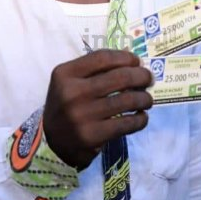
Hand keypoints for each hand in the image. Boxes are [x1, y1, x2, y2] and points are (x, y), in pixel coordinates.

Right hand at [43, 50, 153, 169]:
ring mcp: (82, 116)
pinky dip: (140, 119)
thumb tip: (132, 62)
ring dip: (144, 98)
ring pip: (126, 100)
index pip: (102, 58)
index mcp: (65, 74)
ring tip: (147, 99)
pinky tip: (141, 117)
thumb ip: (94, 69)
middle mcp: (72, 93)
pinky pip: (126, 124)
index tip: (136, 62)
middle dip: (141, 76)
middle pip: (119, 77)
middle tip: (148, 79)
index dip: (125, 57)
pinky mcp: (92, 136)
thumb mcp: (69, 81)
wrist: (52, 142)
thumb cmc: (67, 105)